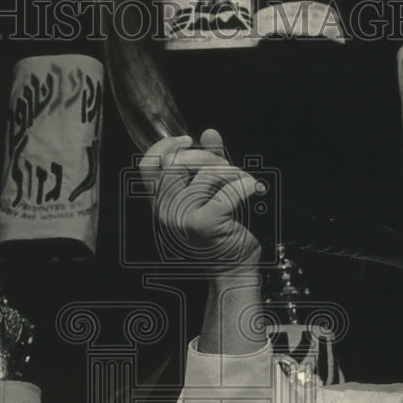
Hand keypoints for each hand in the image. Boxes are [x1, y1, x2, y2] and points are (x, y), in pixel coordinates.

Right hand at [138, 129, 261, 274]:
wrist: (231, 270)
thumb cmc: (221, 232)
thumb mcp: (210, 193)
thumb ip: (208, 162)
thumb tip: (209, 133)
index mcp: (162, 202)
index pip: (148, 165)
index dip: (165, 146)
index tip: (188, 141)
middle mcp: (165, 210)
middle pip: (180, 161)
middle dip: (210, 157)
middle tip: (229, 169)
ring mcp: (181, 218)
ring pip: (208, 173)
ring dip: (233, 173)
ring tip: (245, 183)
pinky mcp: (204, 223)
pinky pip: (228, 190)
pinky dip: (246, 186)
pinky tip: (254, 190)